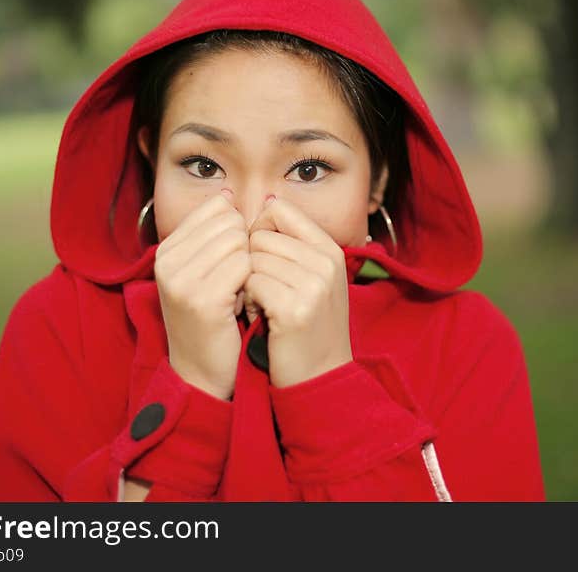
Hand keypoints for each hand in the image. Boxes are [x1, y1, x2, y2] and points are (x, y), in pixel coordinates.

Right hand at [153, 192, 250, 399]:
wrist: (202, 373)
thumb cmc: (212, 320)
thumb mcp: (203, 271)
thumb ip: (212, 234)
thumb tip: (227, 194)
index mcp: (167, 249)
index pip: (217, 208)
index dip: (237, 232)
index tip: (232, 264)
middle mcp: (167, 260)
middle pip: (231, 222)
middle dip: (245, 249)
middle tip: (238, 282)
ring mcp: (181, 279)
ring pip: (240, 241)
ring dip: (250, 267)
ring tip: (238, 294)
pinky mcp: (202, 298)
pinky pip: (245, 265)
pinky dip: (253, 283)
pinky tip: (242, 305)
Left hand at [244, 196, 352, 387]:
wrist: (320, 378)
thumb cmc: (307, 327)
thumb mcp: (313, 279)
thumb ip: (294, 243)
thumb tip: (268, 200)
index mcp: (330, 250)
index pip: (280, 210)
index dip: (259, 230)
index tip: (259, 257)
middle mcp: (326, 262)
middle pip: (260, 235)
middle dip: (250, 262)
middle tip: (261, 292)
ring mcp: (313, 285)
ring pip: (252, 259)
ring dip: (247, 284)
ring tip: (262, 307)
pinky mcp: (295, 308)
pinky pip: (251, 283)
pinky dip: (247, 302)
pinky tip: (260, 318)